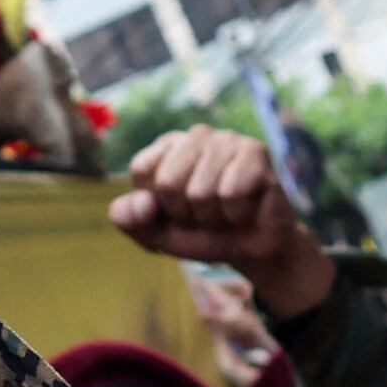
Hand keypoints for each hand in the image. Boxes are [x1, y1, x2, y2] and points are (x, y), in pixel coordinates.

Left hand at [108, 129, 337, 317]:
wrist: (253, 250)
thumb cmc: (203, 234)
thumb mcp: (156, 234)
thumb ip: (131, 219)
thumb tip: (141, 201)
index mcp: (167, 146)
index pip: (142, 170)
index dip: (156, 204)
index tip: (175, 210)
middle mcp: (196, 135)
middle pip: (168, 182)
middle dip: (185, 214)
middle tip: (204, 215)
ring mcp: (227, 140)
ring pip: (200, 192)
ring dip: (213, 217)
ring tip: (225, 212)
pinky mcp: (256, 152)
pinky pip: (231, 194)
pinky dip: (236, 214)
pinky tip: (246, 208)